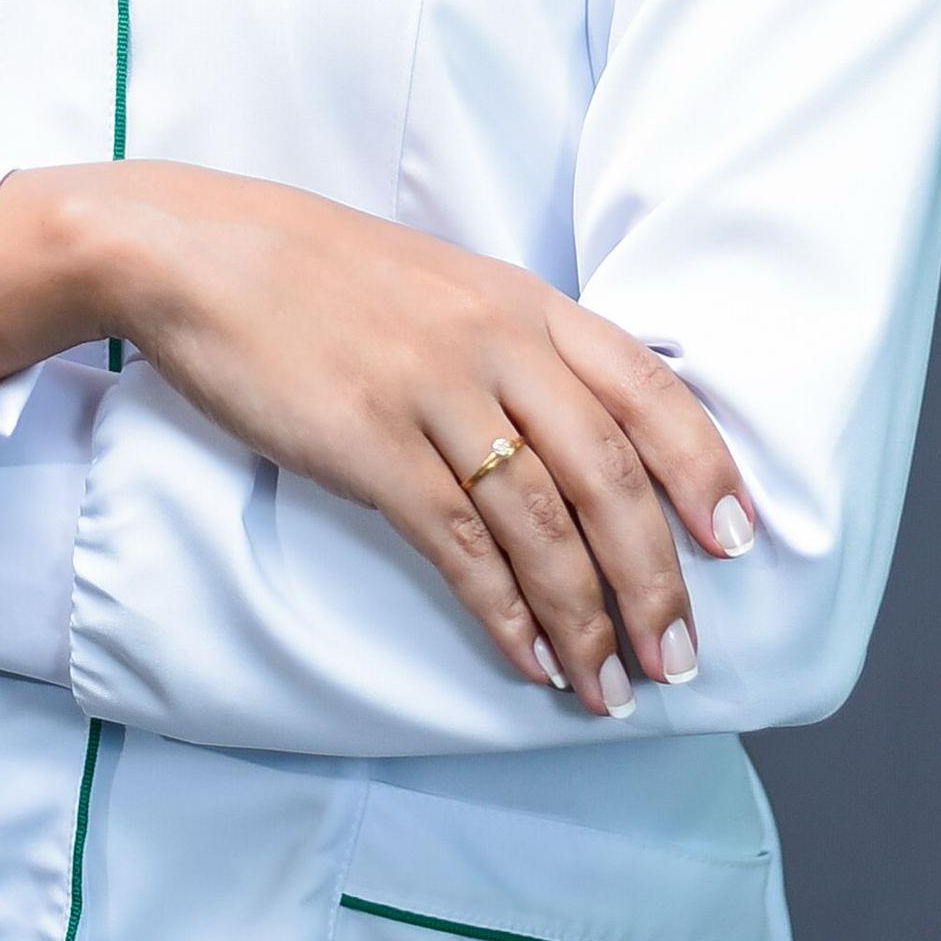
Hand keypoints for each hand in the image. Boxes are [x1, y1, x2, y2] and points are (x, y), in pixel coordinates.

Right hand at [0, 164, 753, 713]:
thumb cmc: (319, 273)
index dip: (704, 468)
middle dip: (656, 578)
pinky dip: (505, 611)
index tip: (741, 540)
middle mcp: (494, 343)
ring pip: (542, 523)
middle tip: (683, 656)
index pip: (647, 387)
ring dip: (587, 618)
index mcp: (523, 301)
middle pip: (609, 474)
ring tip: (612, 688)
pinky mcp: (368, 443)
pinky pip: (458, 543)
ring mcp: (432, 392)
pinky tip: (531, 659)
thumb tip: (580, 430)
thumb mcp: (443, 284)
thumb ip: (514, 343)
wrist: (200, 252)